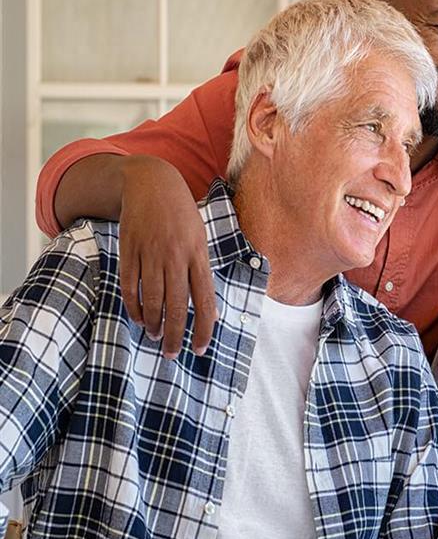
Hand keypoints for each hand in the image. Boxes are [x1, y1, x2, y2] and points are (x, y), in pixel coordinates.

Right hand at [118, 156, 216, 358]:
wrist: (152, 184)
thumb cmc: (182, 217)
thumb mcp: (199, 240)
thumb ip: (201, 272)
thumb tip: (207, 310)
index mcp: (199, 256)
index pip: (205, 300)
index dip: (203, 328)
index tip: (199, 349)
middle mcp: (177, 257)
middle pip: (177, 305)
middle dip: (175, 334)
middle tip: (172, 354)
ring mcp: (152, 254)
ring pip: (152, 299)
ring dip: (154, 323)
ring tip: (156, 337)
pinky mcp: (130, 250)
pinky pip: (130, 286)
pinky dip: (133, 306)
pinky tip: (138, 318)